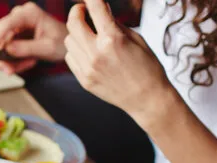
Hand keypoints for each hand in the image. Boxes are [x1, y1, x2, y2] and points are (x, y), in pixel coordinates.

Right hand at [0, 3, 67, 73]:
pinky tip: (28, 62)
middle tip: (7, 71)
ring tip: (26, 65)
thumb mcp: (47, 48)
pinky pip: (9, 50)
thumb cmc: (62, 42)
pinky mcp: (16, 35)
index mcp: (29, 13)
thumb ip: (26, 48)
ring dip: (11, 60)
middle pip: (2, 36)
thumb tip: (7, 49)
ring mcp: (17, 26)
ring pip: (4, 46)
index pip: (6, 24)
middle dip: (4, 56)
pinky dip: (15, 60)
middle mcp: (20, 16)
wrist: (68, 43)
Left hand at [63, 0, 171, 119]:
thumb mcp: (137, 38)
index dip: (91, 0)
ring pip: (69, 41)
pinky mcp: (83, 80)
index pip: (95, 8)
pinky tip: (88, 52)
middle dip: (77, 12)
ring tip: (88, 35)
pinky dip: (76, 51)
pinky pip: (70, 58)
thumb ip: (115, 24)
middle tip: (83, 11)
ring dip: (76, 33)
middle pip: (73, 23)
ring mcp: (87, 68)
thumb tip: (101, 11)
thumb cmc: (147, 67)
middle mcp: (96, 53)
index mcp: (112, 39)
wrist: (147, 99)